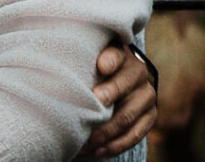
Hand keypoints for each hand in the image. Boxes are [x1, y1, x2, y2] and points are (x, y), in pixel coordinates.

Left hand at [79, 42, 156, 156]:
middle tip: (85, 114)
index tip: (100, 68)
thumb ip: (80, 57)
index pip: (115, 55)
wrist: (123, 72)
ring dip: (105, 132)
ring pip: (127, 116)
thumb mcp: (90, 53)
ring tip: (85, 142)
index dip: (109, 61)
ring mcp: (146, 96)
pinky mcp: (150, 115)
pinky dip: (117, 145)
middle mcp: (138, 73)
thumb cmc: (95, 63)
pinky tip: (100, 151)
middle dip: (105, 101)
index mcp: (121, 54)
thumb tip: (53, 64)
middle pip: (122, 89)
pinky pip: (136, 134)